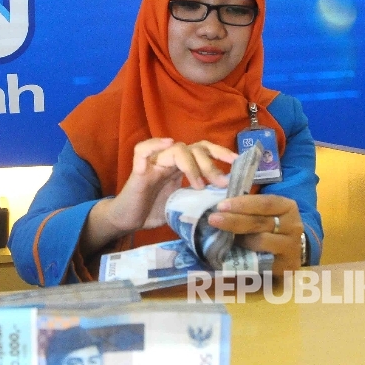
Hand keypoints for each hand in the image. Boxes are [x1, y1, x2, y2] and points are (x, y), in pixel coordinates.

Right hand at [80, 138, 237, 255]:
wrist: (126, 220)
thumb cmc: (151, 212)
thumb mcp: (182, 207)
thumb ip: (199, 202)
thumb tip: (225, 207)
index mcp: (180, 167)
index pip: (203, 150)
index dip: (221, 152)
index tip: (238, 162)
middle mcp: (168, 161)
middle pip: (194, 148)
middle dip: (211, 163)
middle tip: (221, 183)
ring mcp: (153, 164)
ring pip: (176, 149)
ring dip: (192, 165)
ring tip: (199, 185)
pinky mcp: (138, 172)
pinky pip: (141, 150)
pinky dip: (154, 145)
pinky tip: (167, 144)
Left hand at [207, 194, 303, 273]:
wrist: (290, 250)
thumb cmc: (271, 227)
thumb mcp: (264, 212)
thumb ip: (247, 207)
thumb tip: (220, 202)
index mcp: (287, 207)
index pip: (265, 203)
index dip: (242, 204)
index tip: (221, 206)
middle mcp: (293, 225)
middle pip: (260, 222)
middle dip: (234, 220)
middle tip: (213, 219)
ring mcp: (291, 246)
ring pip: (261, 241)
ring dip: (239, 238)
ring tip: (221, 237)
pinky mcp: (286, 265)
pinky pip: (263, 260)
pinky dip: (246, 256)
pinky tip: (233, 253)